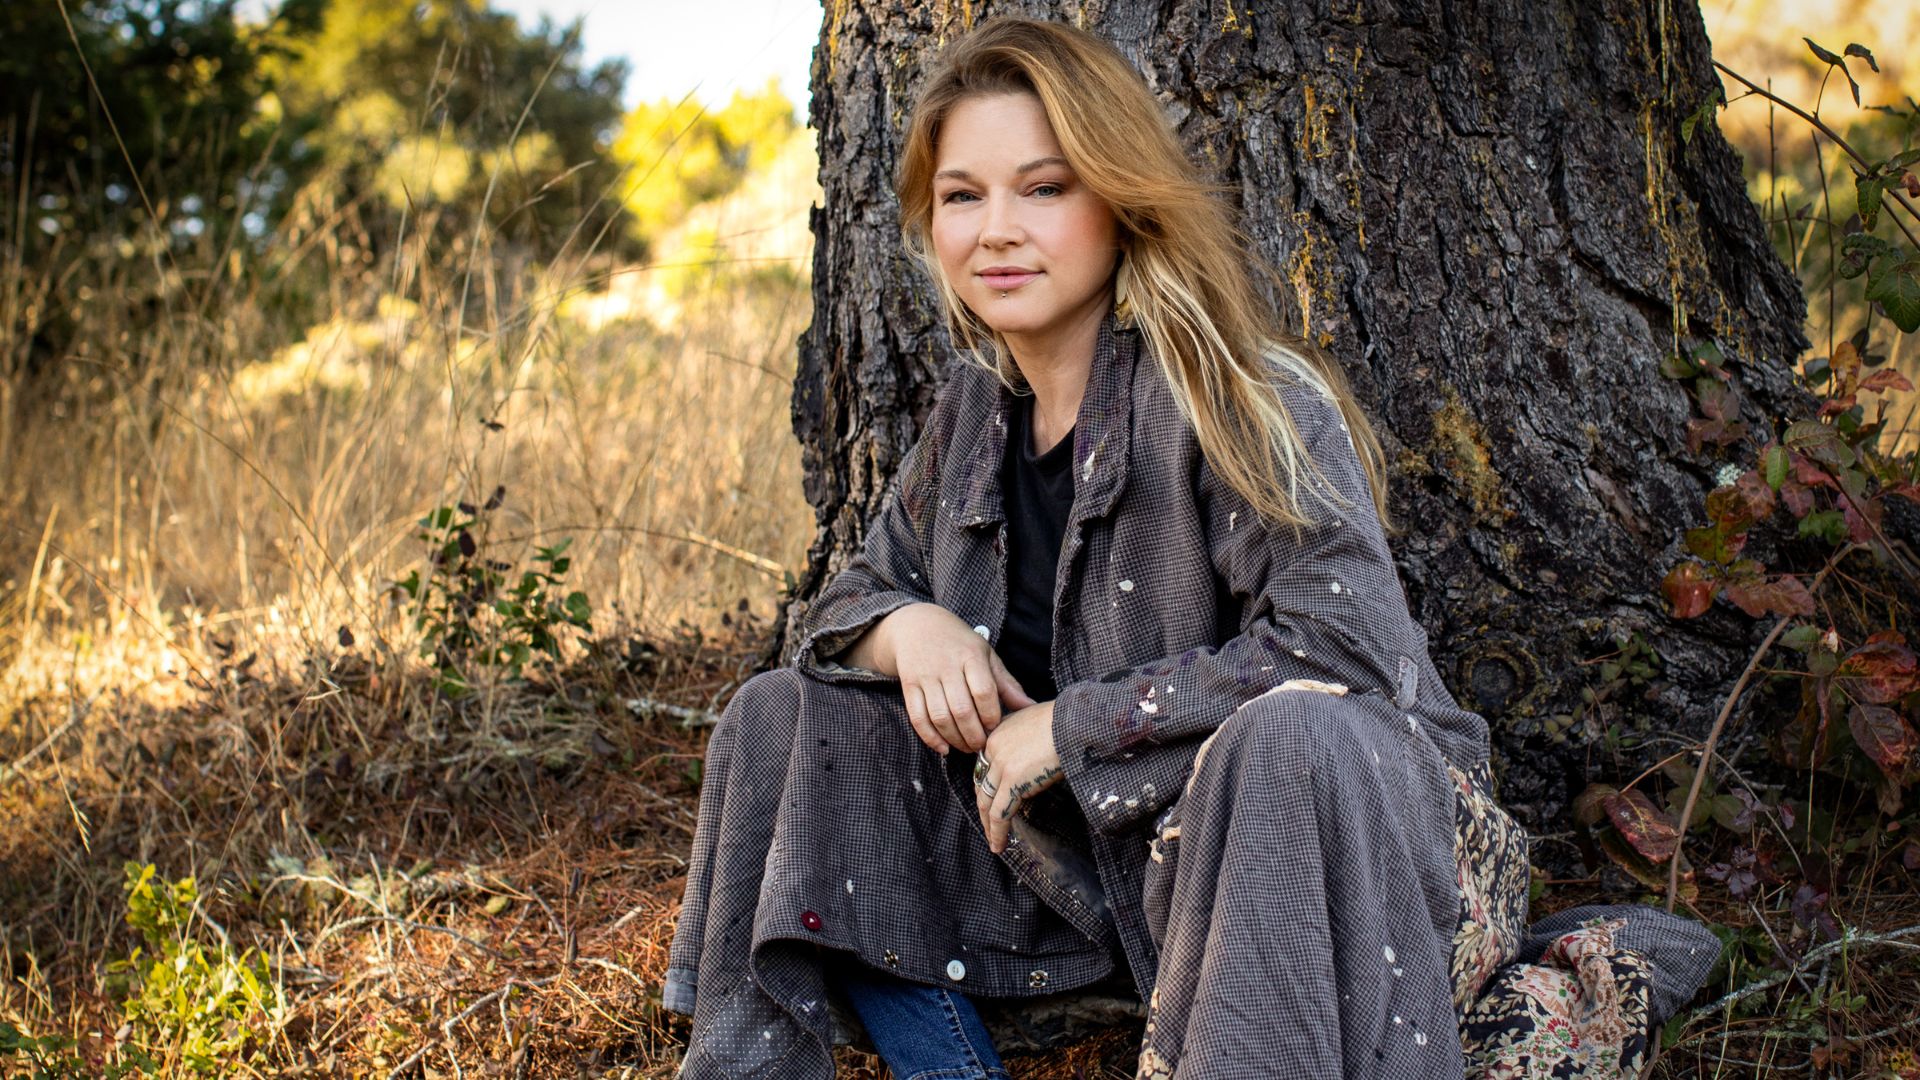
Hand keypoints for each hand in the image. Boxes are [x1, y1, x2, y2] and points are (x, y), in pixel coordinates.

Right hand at [844, 603, 1033, 754]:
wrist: (917, 626)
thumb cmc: (959, 644)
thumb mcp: (986, 656)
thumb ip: (1006, 684)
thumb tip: (1031, 707)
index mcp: (970, 656)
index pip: (984, 691)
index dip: (991, 716)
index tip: (996, 728)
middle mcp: (946, 666)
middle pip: (961, 709)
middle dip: (974, 735)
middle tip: (982, 746)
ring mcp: (925, 676)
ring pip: (939, 716)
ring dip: (954, 739)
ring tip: (966, 747)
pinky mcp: (909, 686)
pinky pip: (917, 717)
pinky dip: (930, 737)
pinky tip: (943, 748)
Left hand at [974, 700, 1062, 852]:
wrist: (1076, 721)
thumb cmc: (1066, 721)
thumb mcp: (1037, 723)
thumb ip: (1026, 739)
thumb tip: (1033, 760)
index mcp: (998, 732)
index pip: (984, 766)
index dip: (987, 786)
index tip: (991, 801)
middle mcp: (993, 747)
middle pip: (982, 785)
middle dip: (984, 808)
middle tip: (989, 825)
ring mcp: (1001, 764)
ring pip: (987, 802)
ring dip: (988, 825)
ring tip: (993, 842)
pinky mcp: (1013, 780)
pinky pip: (1000, 813)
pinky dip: (997, 832)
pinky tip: (998, 845)